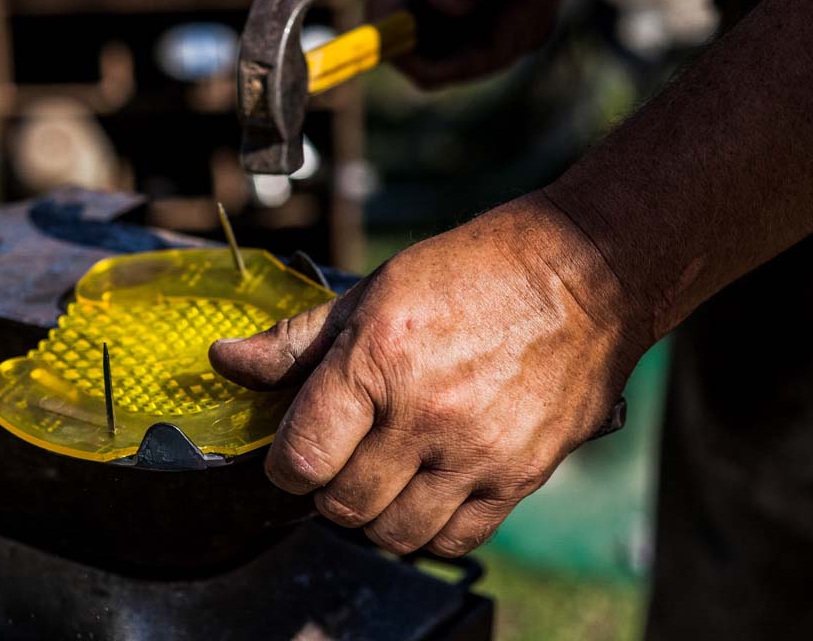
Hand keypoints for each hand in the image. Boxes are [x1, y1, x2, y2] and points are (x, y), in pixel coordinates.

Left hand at [209, 193, 649, 555]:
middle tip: (341, 459)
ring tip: (384, 476)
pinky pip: (455, 539)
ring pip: (394, 533)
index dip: (284, 465)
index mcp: (378, 360)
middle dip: (328, 488)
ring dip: (376, 514)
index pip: (301, 457)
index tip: (293, 456)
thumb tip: (227, 362)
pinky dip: (430, 528)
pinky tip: (428, 489)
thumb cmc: (475, 272)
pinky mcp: (520, 476)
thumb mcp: (373, 292)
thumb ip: (296, 342)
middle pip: (343, 503)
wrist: (585, 276)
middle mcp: (424, 414)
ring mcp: (476, 452)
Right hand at [368, 0, 569, 87]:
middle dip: (497, 41)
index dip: (418, 57)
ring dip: (521, 24)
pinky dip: (529, 16)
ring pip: (476, 52)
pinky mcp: (466, 5)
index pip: (384, 33)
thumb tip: (443, 0)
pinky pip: (497, 39)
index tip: (481, 46)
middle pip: (438, 57)